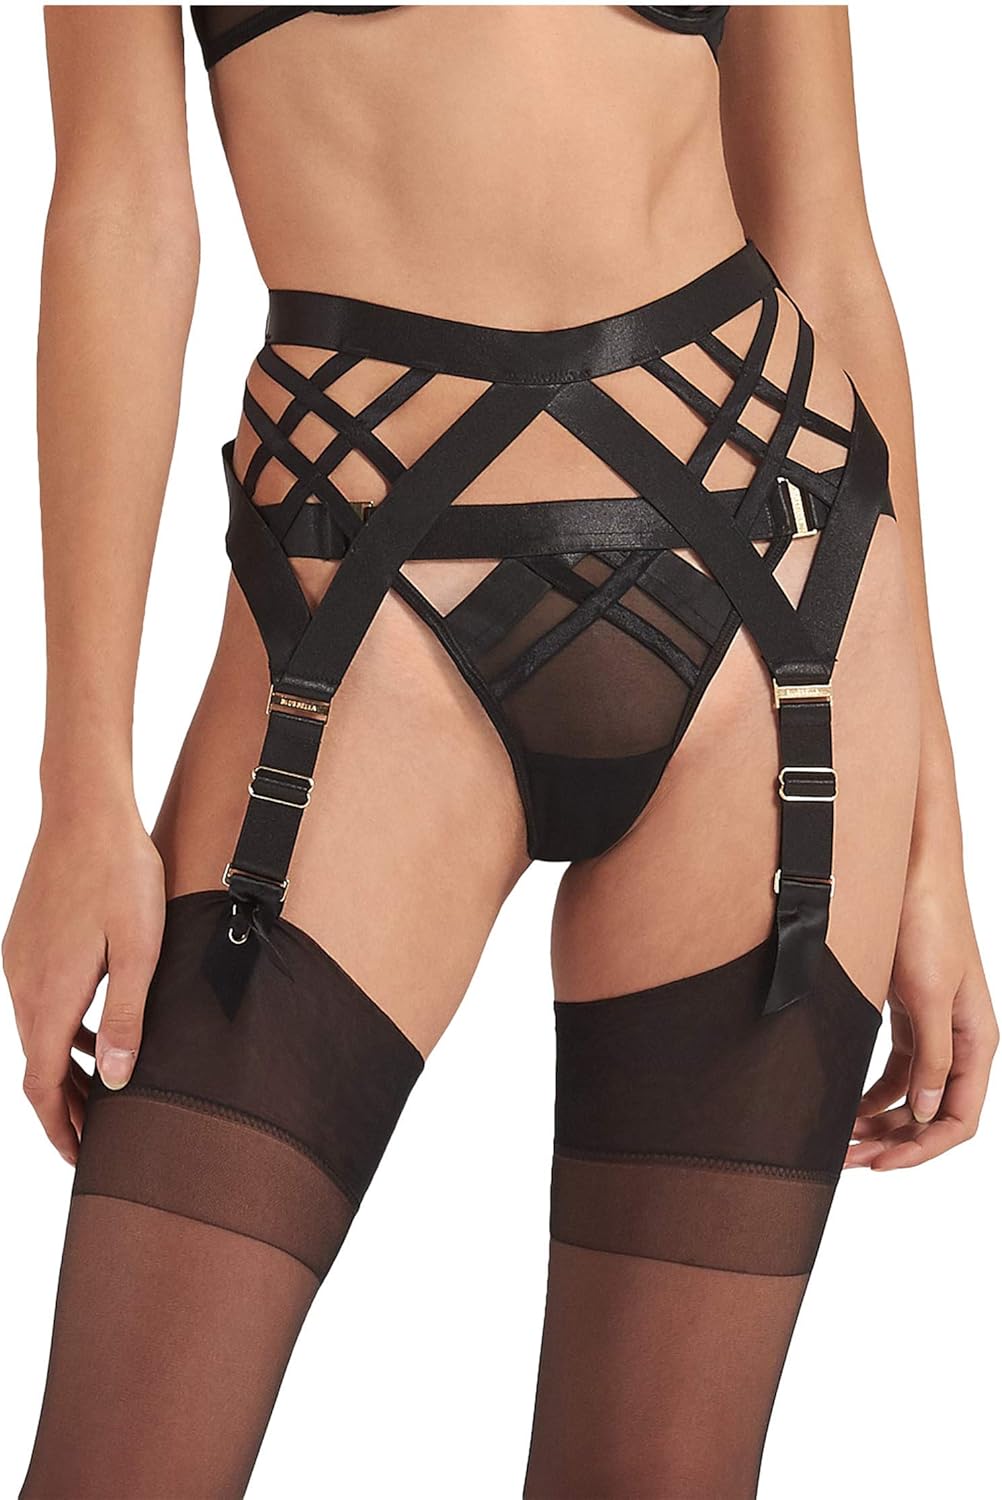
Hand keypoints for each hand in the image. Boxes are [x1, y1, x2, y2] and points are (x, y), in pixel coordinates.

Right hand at [3, 803, 164, 1164]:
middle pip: (35, 1066)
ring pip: (37, 1033)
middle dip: (64, 1107)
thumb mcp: (139, 951)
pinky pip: (39, 1002)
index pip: (40, 1085)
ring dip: (64, 1068)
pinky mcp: (26, 940)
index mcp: (49, 995)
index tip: (82, 1157)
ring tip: (102, 1093)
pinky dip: (62, 1030)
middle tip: (97, 1138)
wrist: (85, 810)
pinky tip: (96, 1030)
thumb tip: (117, 1082)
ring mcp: (20, 960)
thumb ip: (127, 1018)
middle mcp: (23, 983)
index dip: (59, 1127)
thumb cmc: (121, 876)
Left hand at [846, 859, 996, 1169]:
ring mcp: (935, 1030)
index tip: (881, 1163)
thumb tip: (928, 1113)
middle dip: (893, 1142)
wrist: (911, 871)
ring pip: (911, 1096)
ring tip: (840, 1141)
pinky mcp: (910, 1015)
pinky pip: (896, 1071)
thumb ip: (932, 1056)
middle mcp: (961, 1043)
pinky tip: (847, 1108)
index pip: (958, 1119)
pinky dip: (874, 1093)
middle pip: (932, 1115)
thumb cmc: (928, 923)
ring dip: (880, 1122)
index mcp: (978, 1043)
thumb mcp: (927, 994)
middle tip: (846, 1160)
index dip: (922, 1149)